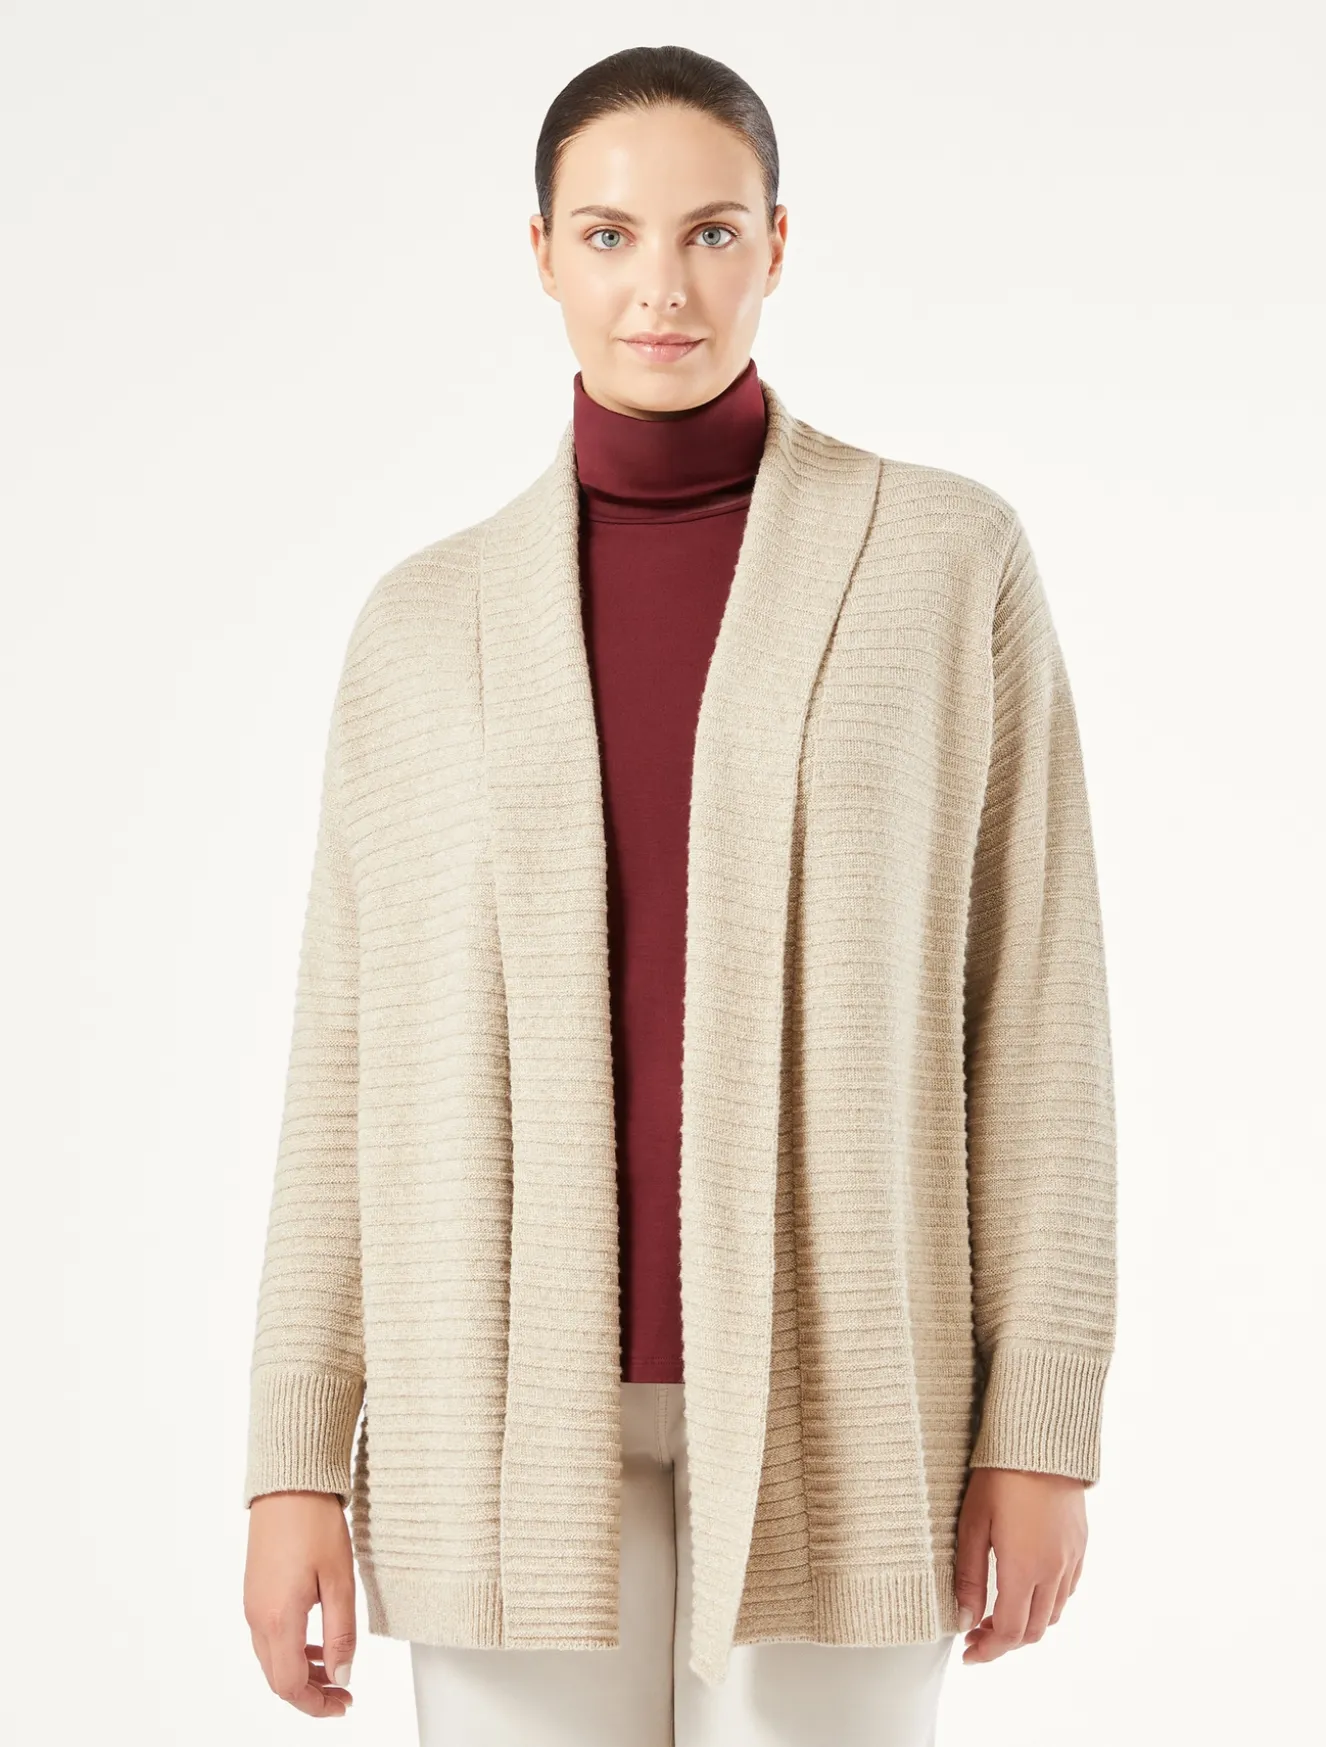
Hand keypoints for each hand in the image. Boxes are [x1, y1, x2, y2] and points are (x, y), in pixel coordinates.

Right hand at [244, 1491, 357, 1716]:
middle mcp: (258, 1617)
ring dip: (301, 1672)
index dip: (316, 1704)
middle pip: (278, 1678)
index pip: (290, 1685)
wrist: (289, 1484)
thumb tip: (341, 1677)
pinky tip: (315, 1642)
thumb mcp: (339, 1581)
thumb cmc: (314, 1524)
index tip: (343, 1704)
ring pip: (272, 1660)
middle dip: (311, 1693)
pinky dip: (292, 1650)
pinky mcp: (255, 1591)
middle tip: (343, 1694)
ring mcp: (253, 1604)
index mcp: (278, 1619)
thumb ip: (341, 1634)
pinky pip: (269, 1637)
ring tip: (334, 1669)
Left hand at [954, 1467, 1086, 1663]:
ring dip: (1025, 1624)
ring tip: (996, 1613)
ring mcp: (1071, 1560)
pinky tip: (1025, 1589)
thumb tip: (964, 1620)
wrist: (1041, 1442)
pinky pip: (1066, 1590)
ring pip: (1052, 1613)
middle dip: (1004, 1641)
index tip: (968, 1653)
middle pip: (1033, 1630)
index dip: (988, 1649)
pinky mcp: (1080, 1546)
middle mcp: (1053, 1571)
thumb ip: (968, 1576)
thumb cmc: (999, 1477)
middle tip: (976, 1634)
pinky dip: (1046, 1603)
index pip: (1009, 1631)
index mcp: (1023, 1569)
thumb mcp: (972, 1524)